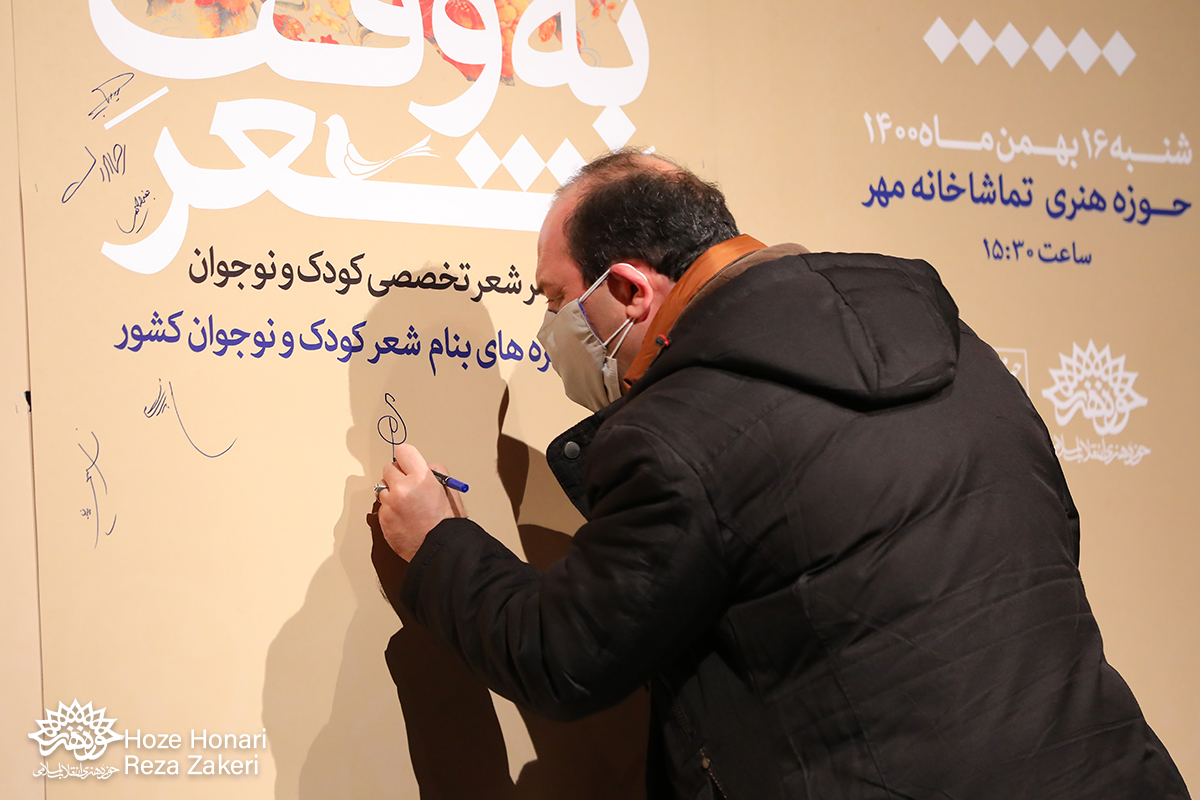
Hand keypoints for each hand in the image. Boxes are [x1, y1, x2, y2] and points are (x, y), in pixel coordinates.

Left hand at [377, 444, 465, 561]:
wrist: (440, 549)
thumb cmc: (448, 522)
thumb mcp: (449, 489)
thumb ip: (434, 471)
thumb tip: (421, 466)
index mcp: (421, 477)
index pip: (403, 451)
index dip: (407, 458)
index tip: (407, 462)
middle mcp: (402, 487)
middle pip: (388, 468)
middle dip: (398, 475)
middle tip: (408, 485)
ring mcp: (390, 504)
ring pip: (382, 488)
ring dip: (392, 493)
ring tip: (408, 505)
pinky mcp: (383, 518)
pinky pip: (382, 507)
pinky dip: (391, 510)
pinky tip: (405, 517)